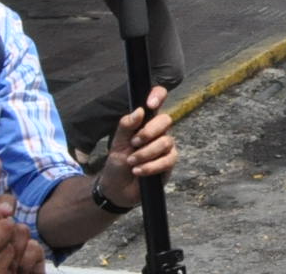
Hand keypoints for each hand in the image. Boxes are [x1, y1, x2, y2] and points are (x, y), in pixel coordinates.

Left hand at [96, 86, 176, 209]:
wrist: (117, 189)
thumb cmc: (117, 163)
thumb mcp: (117, 144)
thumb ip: (126, 126)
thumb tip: (139, 111)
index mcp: (145, 121)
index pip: (157, 99)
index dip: (158, 96)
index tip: (150, 105)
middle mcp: (158, 131)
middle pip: (166, 120)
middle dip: (148, 132)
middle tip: (134, 143)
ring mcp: (165, 147)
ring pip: (166, 141)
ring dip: (145, 153)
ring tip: (132, 162)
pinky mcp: (169, 162)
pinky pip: (167, 160)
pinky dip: (151, 166)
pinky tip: (139, 171)